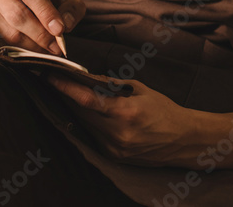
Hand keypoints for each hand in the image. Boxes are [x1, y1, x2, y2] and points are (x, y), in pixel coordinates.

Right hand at [0, 0, 84, 54]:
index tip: (60, 30)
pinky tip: (32, 53)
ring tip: (47, 50)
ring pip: (9, 34)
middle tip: (57, 47)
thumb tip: (66, 24)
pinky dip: (19, 53)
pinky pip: (1, 46)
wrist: (7, 0)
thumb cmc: (38, 1)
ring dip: (32, 47)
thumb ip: (70, 8)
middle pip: (17, 15)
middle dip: (40, 34)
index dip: (46, 12)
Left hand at [46, 74, 203, 166]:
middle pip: (80, 112)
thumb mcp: (139, 89)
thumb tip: (86, 77)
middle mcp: (117, 134)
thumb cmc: (163, 110)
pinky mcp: (113, 156)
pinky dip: (87, 121)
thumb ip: (110, 85)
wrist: (182, 140)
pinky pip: (93, 135)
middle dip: (66, 95)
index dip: (65, 88)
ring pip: (84, 124)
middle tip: (54, 79)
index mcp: (126, 113)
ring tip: (67, 92)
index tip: (50, 76)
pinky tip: (86, 111)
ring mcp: (114, 148)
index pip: (86, 100)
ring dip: (75, 108)